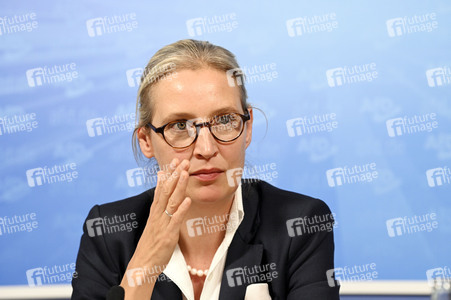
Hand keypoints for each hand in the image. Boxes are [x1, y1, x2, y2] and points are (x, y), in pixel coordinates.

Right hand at [120, 158, 190, 296]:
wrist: (142, 266)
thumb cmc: (150, 245)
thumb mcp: (154, 223)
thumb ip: (159, 209)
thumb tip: (162, 197)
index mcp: (155, 212)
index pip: (162, 189)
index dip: (169, 175)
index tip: (174, 161)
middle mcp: (158, 215)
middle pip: (167, 191)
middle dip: (175, 175)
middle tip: (183, 160)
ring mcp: (162, 224)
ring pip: (171, 202)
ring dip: (178, 187)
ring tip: (185, 173)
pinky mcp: (168, 236)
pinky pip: (175, 221)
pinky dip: (182, 210)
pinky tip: (188, 200)